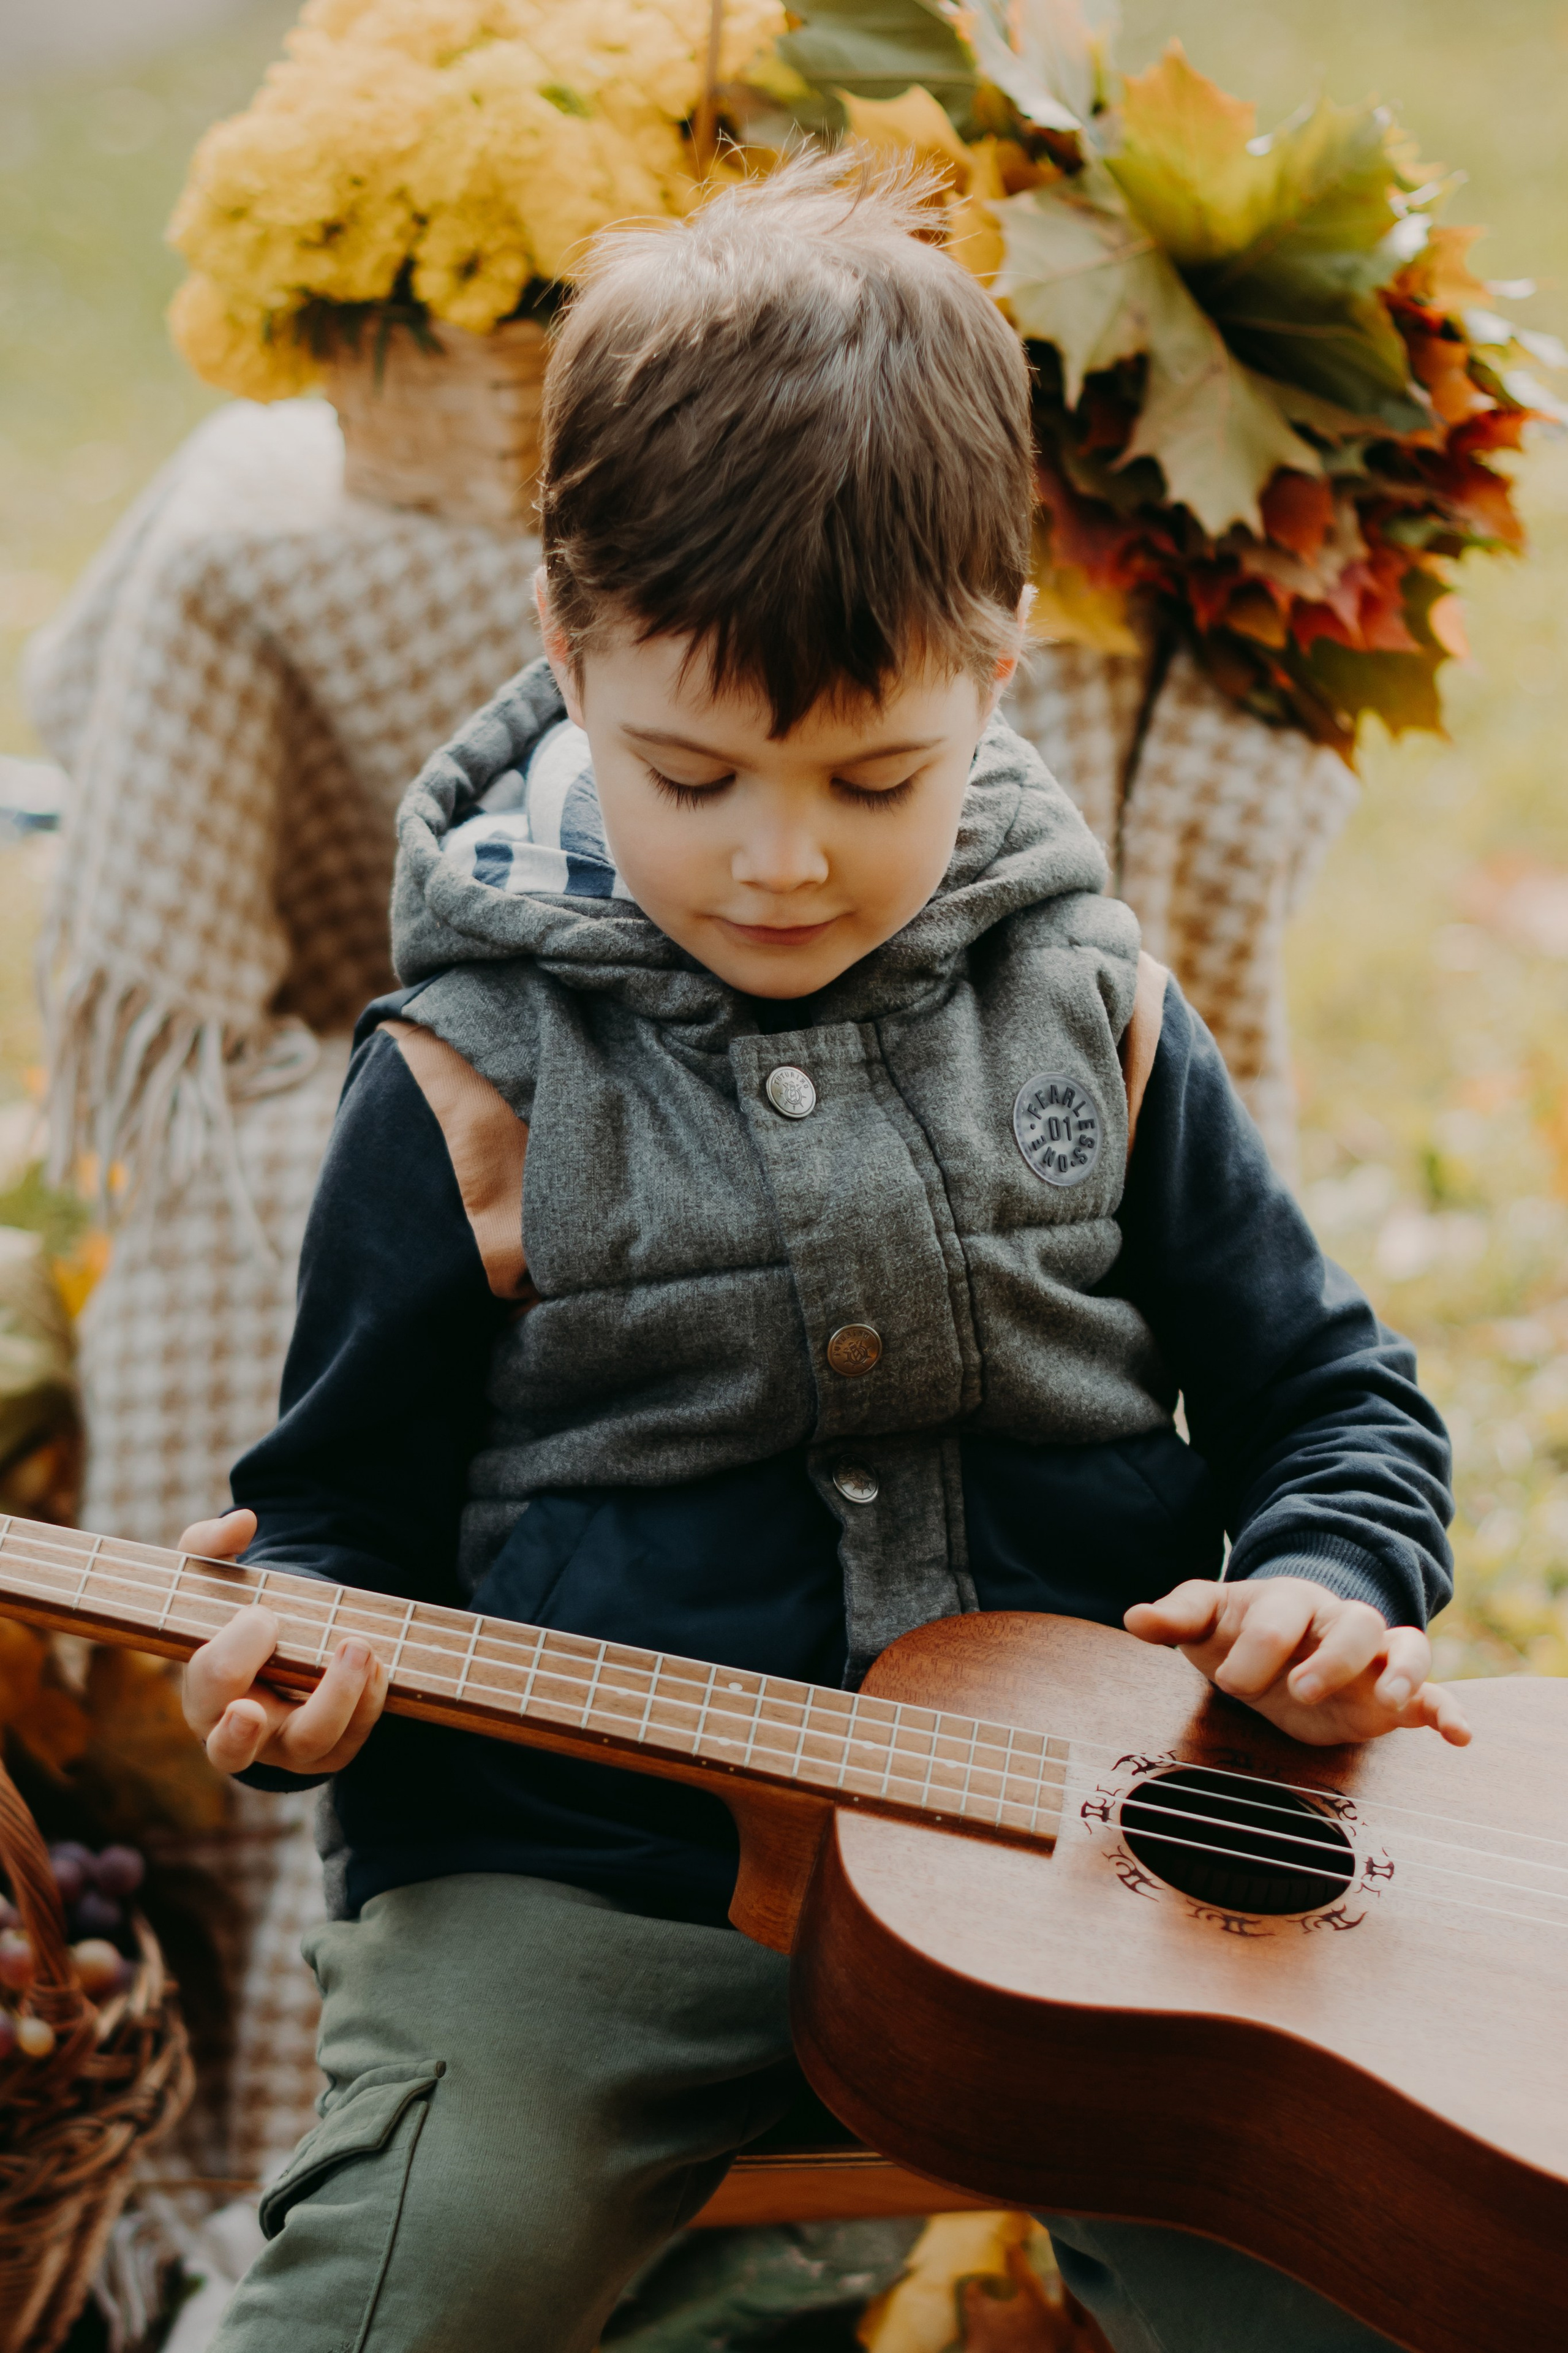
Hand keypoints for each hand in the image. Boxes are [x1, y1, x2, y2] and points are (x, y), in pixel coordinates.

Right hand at [179, 1510, 387, 1776]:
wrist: (279, 1649)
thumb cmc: (236, 1615)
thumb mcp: (212, 1574)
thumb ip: (211, 1543)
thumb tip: (243, 1523)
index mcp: (202, 1695)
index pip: (211, 1681)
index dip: (238, 1645)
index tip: (262, 1614)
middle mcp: (238, 1733)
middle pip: (235, 1747)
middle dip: (248, 1722)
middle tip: (281, 1664)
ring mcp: (286, 1748)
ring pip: (310, 1744)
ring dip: (339, 1696)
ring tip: (359, 1647)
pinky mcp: (331, 1750)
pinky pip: (352, 1738)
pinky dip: (369, 1701)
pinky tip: (377, 1664)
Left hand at [1125, 1576, 1470, 1748]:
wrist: (1275, 1648)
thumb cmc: (1236, 1633)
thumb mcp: (1204, 1622)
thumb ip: (1175, 1617)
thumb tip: (1134, 1618)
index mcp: (1286, 1603)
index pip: (1280, 1616)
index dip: (1256, 1647)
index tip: (1227, 1681)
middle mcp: (1336, 1623)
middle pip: (1355, 1622)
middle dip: (1331, 1656)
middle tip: (1298, 1689)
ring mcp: (1370, 1658)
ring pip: (1404, 1646)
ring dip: (1402, 1671)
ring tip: (1391, 1700)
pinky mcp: (1391, 1696)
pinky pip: (1433, 1695)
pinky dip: (1448, 1711)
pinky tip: (1459, 1736)